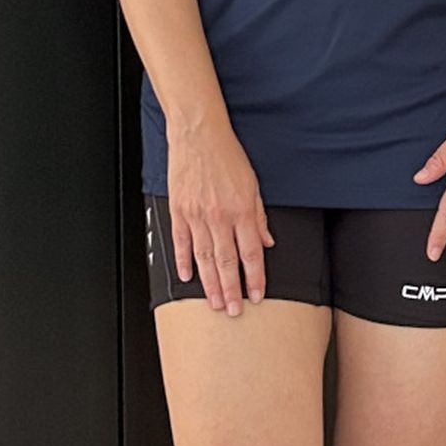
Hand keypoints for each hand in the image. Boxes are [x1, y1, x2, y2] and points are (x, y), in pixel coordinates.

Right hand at [166, 120, 273, 315]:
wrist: (199, 134)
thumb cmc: (227, 155)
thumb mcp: (253, 184)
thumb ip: (259, 216)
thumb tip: (266, 241)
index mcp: (241, 210)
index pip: (250, 253)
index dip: (254, 278)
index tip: (257, 295)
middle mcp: (219, 216)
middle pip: (227, 262)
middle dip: (231, 290)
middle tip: (233, 311)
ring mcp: (196, 215)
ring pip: (203, 258)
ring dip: (210, 283)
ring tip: (213, 302)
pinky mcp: (179, 210)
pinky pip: (181, 242)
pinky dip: (183, 261)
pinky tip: (187, 277)